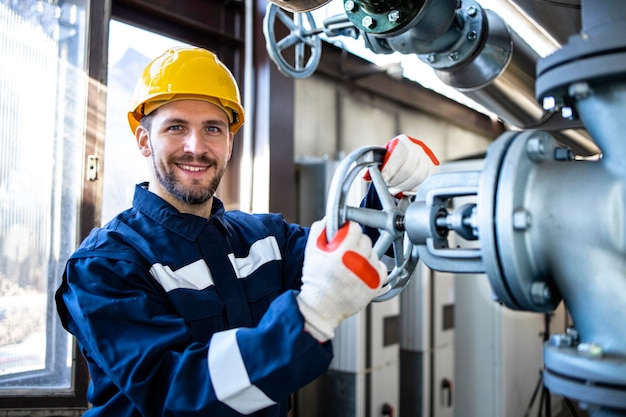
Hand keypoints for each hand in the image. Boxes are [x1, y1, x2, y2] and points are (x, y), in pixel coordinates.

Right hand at [297, 219, 387, 341]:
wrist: (322, 306)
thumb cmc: (316, 280)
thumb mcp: (311, 251)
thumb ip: (320, 230)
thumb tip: (329, 219)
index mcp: (343, 250)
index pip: (355, 227)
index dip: (348, 230)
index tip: (345, 235)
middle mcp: (359, 260)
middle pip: (365, 239)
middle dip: (356, 243)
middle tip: (346, 252)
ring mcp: (369, 272)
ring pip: (373, 253)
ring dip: (364, 256)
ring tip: (351, 265)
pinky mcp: (376, 283)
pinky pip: (381, 267)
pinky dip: (373, 268)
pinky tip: (361, 272)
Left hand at [366, 134, 439, 195]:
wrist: (408, 158)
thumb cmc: (392, 159)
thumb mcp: (382, 158)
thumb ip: (374, 165)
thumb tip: (366, 175)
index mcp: (402, 142)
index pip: (398, 155)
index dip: (390, 170)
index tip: (384, 179)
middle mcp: (418, 147)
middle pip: (409, 168)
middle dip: (397, 181)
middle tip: (390, 186)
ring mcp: (428, 158)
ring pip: (419, 177)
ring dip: (405, 186)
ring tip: (396, 189)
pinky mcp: (434, 169)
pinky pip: (426, 182)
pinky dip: (414, 189)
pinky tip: (406, 190)